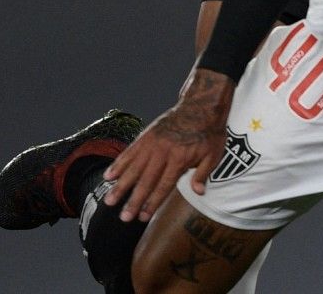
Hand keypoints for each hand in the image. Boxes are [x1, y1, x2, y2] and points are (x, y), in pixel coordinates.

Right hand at [102, 69, 234, 221]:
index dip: (152, 203)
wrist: (201, 104)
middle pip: (145, 181)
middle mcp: (163, 153)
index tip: (142, 217)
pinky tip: (108, 176)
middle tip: (122, 217)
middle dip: (133, 200)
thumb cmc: (209, 132)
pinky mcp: (146, 136)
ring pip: (133, 168)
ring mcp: (152, 143)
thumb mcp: (214, 153)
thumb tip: (199, 193)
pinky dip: (118, 164)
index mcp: (180, 159)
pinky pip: (129, 152)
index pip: (164, 186)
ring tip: (109, 201)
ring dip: (120, 186)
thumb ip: (203, 173)